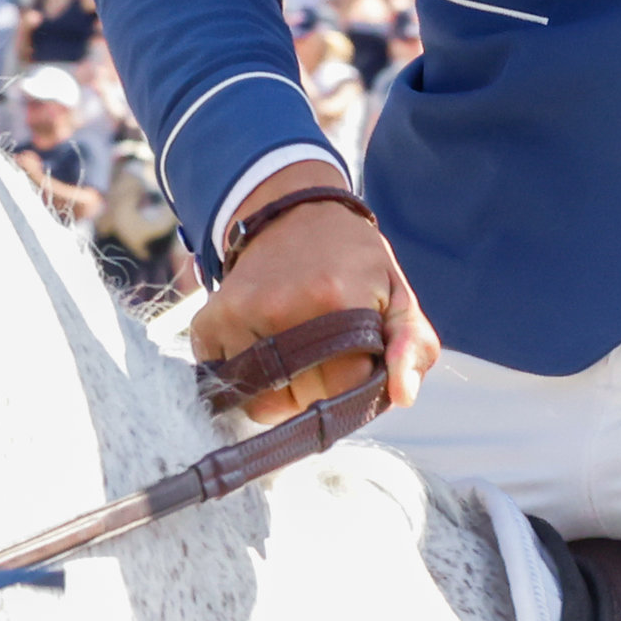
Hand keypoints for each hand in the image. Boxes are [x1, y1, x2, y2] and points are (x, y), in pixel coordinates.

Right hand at [183, 167, 441, 422]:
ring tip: (294, 361)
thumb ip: (412, 347)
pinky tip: (261, 351)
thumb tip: (403, 396)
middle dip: (320, 396)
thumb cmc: (353, 264)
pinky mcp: (207, 321)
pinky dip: (243, 382)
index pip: (348, 392)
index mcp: (340, 300)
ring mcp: (239, 315)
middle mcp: (283, 308)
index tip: (356, 370)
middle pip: (302, 403)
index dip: (357, 392)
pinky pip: (225, 384)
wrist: (292, 216)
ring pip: (260, 404)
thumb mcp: (398, 296)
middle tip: (325, 362)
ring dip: (280, 397)